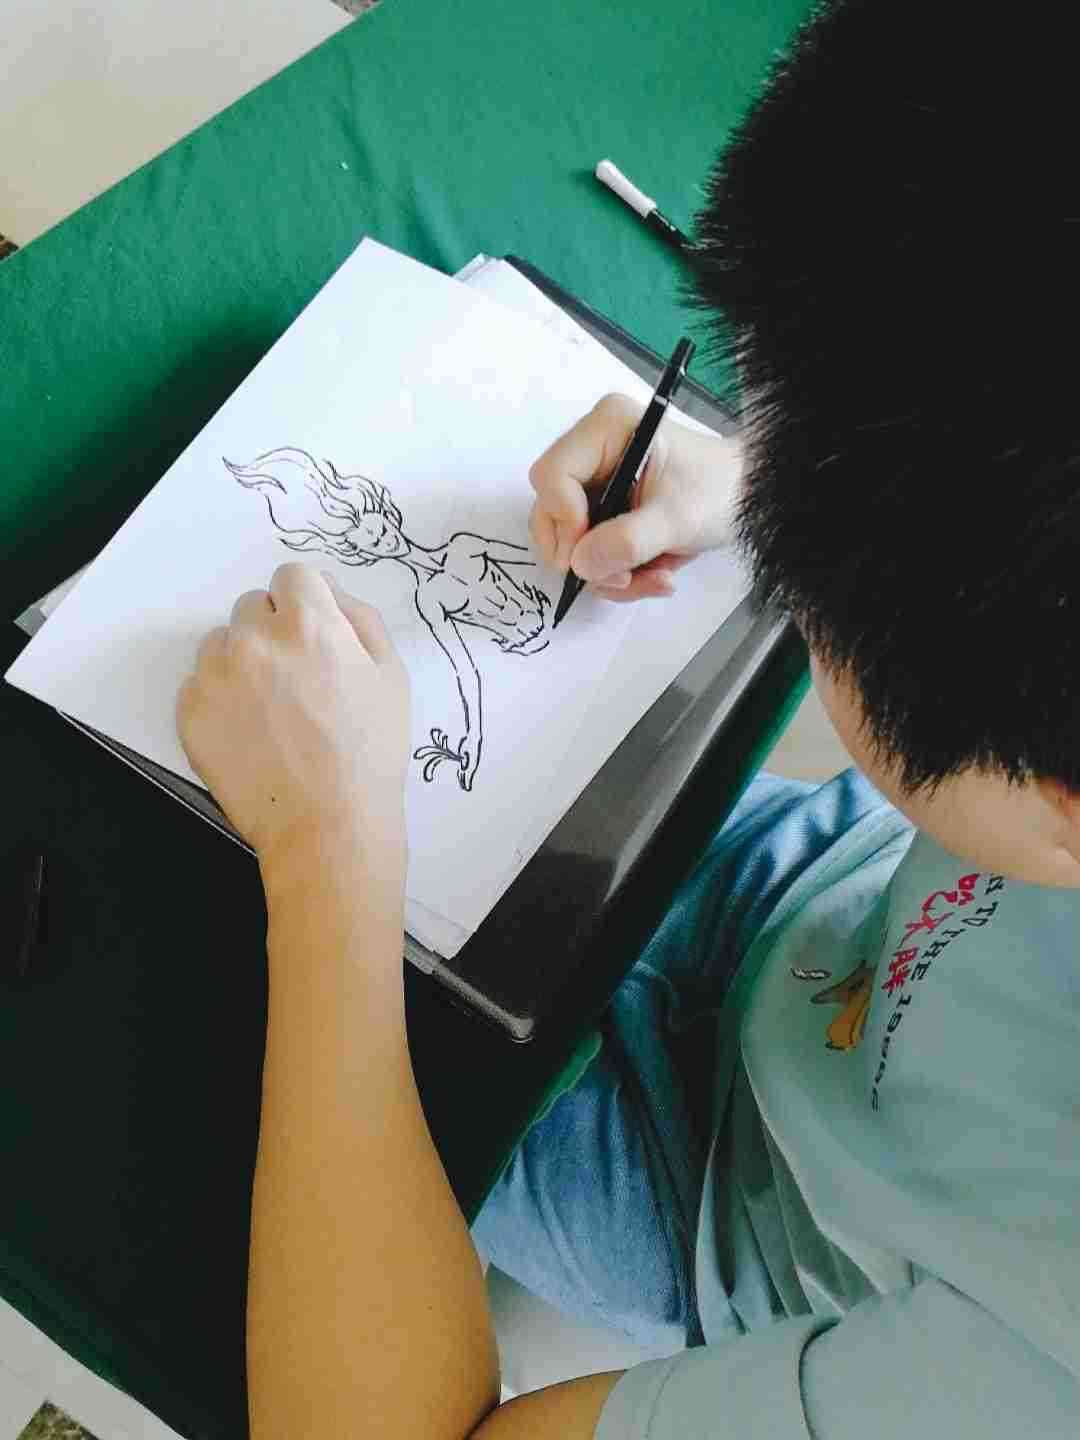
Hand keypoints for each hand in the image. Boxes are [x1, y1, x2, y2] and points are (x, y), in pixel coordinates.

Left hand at [177, 564, 409, 876]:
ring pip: (220, 644)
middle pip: (252, 607)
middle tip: (296, 679)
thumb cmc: (369, 755)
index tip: (311, 633)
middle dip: (272, 632)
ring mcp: (216, 675)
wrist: (328, 826)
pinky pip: (198, 685)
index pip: (292, 575)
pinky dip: (219, 701)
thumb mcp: (391, 677)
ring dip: (240, 663)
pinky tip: (250, 733)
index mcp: (309, 623)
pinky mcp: (191, 712)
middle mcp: (255, 639)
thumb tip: (330, 593)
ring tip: (270, 710)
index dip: (305, 603)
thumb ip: (360, 620)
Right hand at [529, 391, 740, 600]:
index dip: (564, 520)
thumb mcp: (677, 518)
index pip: (552, 475)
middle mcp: (591, 451)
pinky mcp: (602, 510)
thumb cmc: (719, 492)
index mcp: (607, 429)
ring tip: (653, 579)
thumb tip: (581, 565)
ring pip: (568, 539)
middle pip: (551, 511)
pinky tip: (652, 573)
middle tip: (623, 580)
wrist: (744, 498)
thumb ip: (628, 541)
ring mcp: (595, 482)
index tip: (592, 555)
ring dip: (606, 571)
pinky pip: (588, 549)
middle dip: (584, 555)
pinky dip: (615, 571)